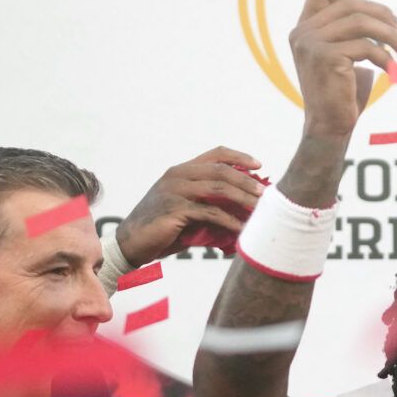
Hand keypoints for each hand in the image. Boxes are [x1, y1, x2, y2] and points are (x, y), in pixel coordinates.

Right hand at [115, 148, 266, 264]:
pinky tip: (242, 229)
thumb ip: (207, 202)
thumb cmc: (162, 227)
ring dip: (243, 199)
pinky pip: (210, 213)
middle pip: (221, 171)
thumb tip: (242, 208)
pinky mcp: (175, 211)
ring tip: (259, 210)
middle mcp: (178, 176)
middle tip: (265, 194)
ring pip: (218, 189)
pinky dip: (229, 221)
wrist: (131, 242)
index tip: (259, 164)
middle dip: (247, 181)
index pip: (215, 154)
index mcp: (181, 170)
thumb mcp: (185, 208)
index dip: (239, 156)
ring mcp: (175, 192)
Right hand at [289, 0, 396, 140]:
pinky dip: (384, 56)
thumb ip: (351, 32)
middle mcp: (302, 32)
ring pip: (360, 21)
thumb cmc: (342, 93)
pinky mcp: (325, 57)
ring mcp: (311, 43)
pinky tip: (392, 69)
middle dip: (382, 13)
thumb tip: (382, 11)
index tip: (376, 12)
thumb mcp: (344, 55)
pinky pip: (364, 46)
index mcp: (303, 28)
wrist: (329, 127)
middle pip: (349, 2)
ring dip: (389, 33)